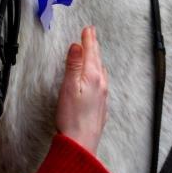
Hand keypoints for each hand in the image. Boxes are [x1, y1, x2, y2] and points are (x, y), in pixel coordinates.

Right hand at [55, 26, 107, 155]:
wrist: (81, 143)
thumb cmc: (71, 117)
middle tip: (91, 35)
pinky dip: (97, 74)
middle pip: (97, 60)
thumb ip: (73, 65)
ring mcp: (103, 96)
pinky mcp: (101, 106)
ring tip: (93, 53)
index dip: (88, 39)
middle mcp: (101, 84)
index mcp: (92, 77)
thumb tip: (78, 45)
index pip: (91, 52)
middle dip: (94, 47)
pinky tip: (95, 78)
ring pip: (101, 72)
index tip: (88, 29)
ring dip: (97, 60)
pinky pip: (101, 83)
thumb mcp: (68, 87)